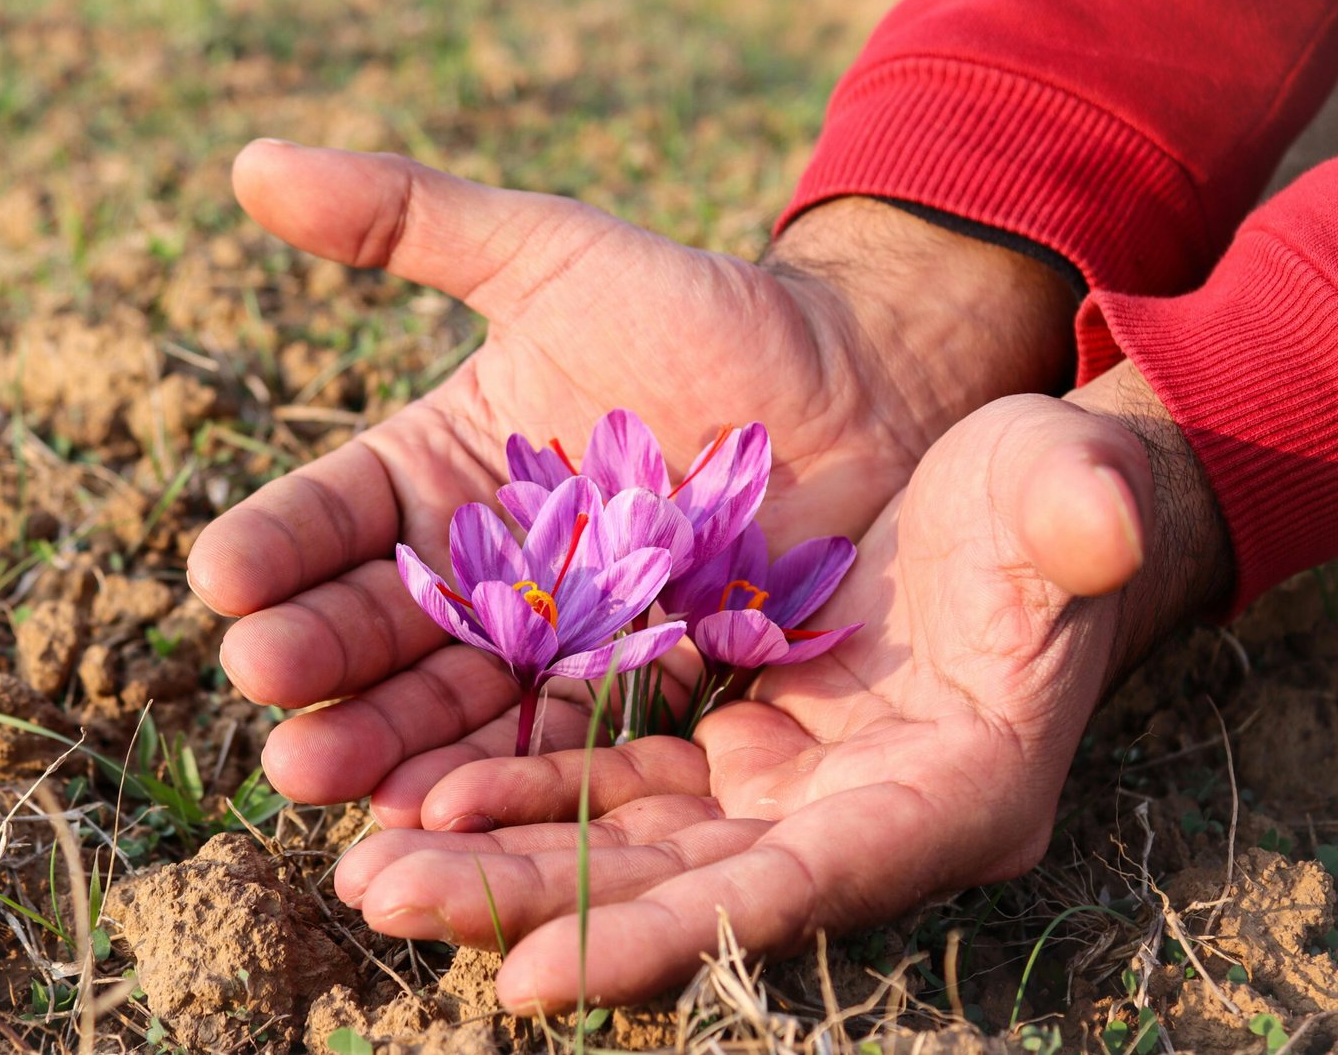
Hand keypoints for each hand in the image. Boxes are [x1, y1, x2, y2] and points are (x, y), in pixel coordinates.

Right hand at [187, 140, 1073, 820]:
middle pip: (379, 620)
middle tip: (262, 685)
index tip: (220, 577)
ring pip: (451, 695)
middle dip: (317, 657)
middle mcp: (484, 563)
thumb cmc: (706, 312)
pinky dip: (500, 772)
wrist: (860, 389)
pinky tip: (440, 808)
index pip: (338, 513)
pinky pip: (557, 735)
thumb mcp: (552, 255)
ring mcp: (556, 635)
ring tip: (317, 772)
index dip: (279, 545)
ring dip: (382, 737)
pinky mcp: (632, 687)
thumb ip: (407, 220)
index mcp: (443, 468)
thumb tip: (249, 163)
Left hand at [330, 361, 1230, 1009]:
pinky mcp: (730, 742)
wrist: (1015, 501)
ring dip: (500, 858)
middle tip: (385, 905)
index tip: (530, 977)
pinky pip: (615, 780)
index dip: (664, 938)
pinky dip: (528, 784)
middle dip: (533, 904)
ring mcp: (782, 790)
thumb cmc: (1055, 500)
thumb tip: (1102, 512)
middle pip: (677, 892)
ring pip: (626, 846)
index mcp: (944, 796)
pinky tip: (431, 783)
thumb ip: (1081, 510)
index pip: (790, 890)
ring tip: (368, 867)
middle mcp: (850, 820)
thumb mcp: (1068, 491)